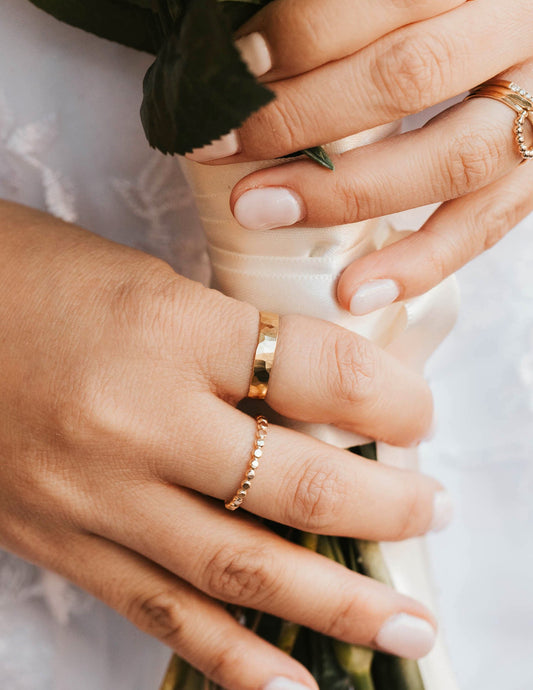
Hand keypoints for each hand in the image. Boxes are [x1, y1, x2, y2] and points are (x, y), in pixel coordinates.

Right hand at [0, 201, 445, 689]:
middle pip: (294, 483)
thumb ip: (231, 339)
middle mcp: (136, 420)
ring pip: (239, 566)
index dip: (388, 398)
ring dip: (337, 603)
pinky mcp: (62, 542)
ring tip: (405, 626)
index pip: (316, 371)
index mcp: (166, 329)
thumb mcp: (147, 281)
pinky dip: (234, 657)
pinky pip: (160, 610)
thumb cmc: (34, 276)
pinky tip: (294, 685)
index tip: (415, 414)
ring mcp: (95, 495)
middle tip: (432, 512)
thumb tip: (315, 391)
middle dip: (385, 507)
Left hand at [209, 0, 530, 313]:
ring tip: (263, 211)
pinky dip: (421, 262)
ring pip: (459, 155)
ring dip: (349, 192)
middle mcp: (526, 18)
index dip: (310, 27)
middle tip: (221, 143)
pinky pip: (488, 222)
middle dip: (303, 117)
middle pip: (415, 73)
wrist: (506, 7)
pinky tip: (356, 290)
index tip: (235, 62)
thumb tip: (232, 16)